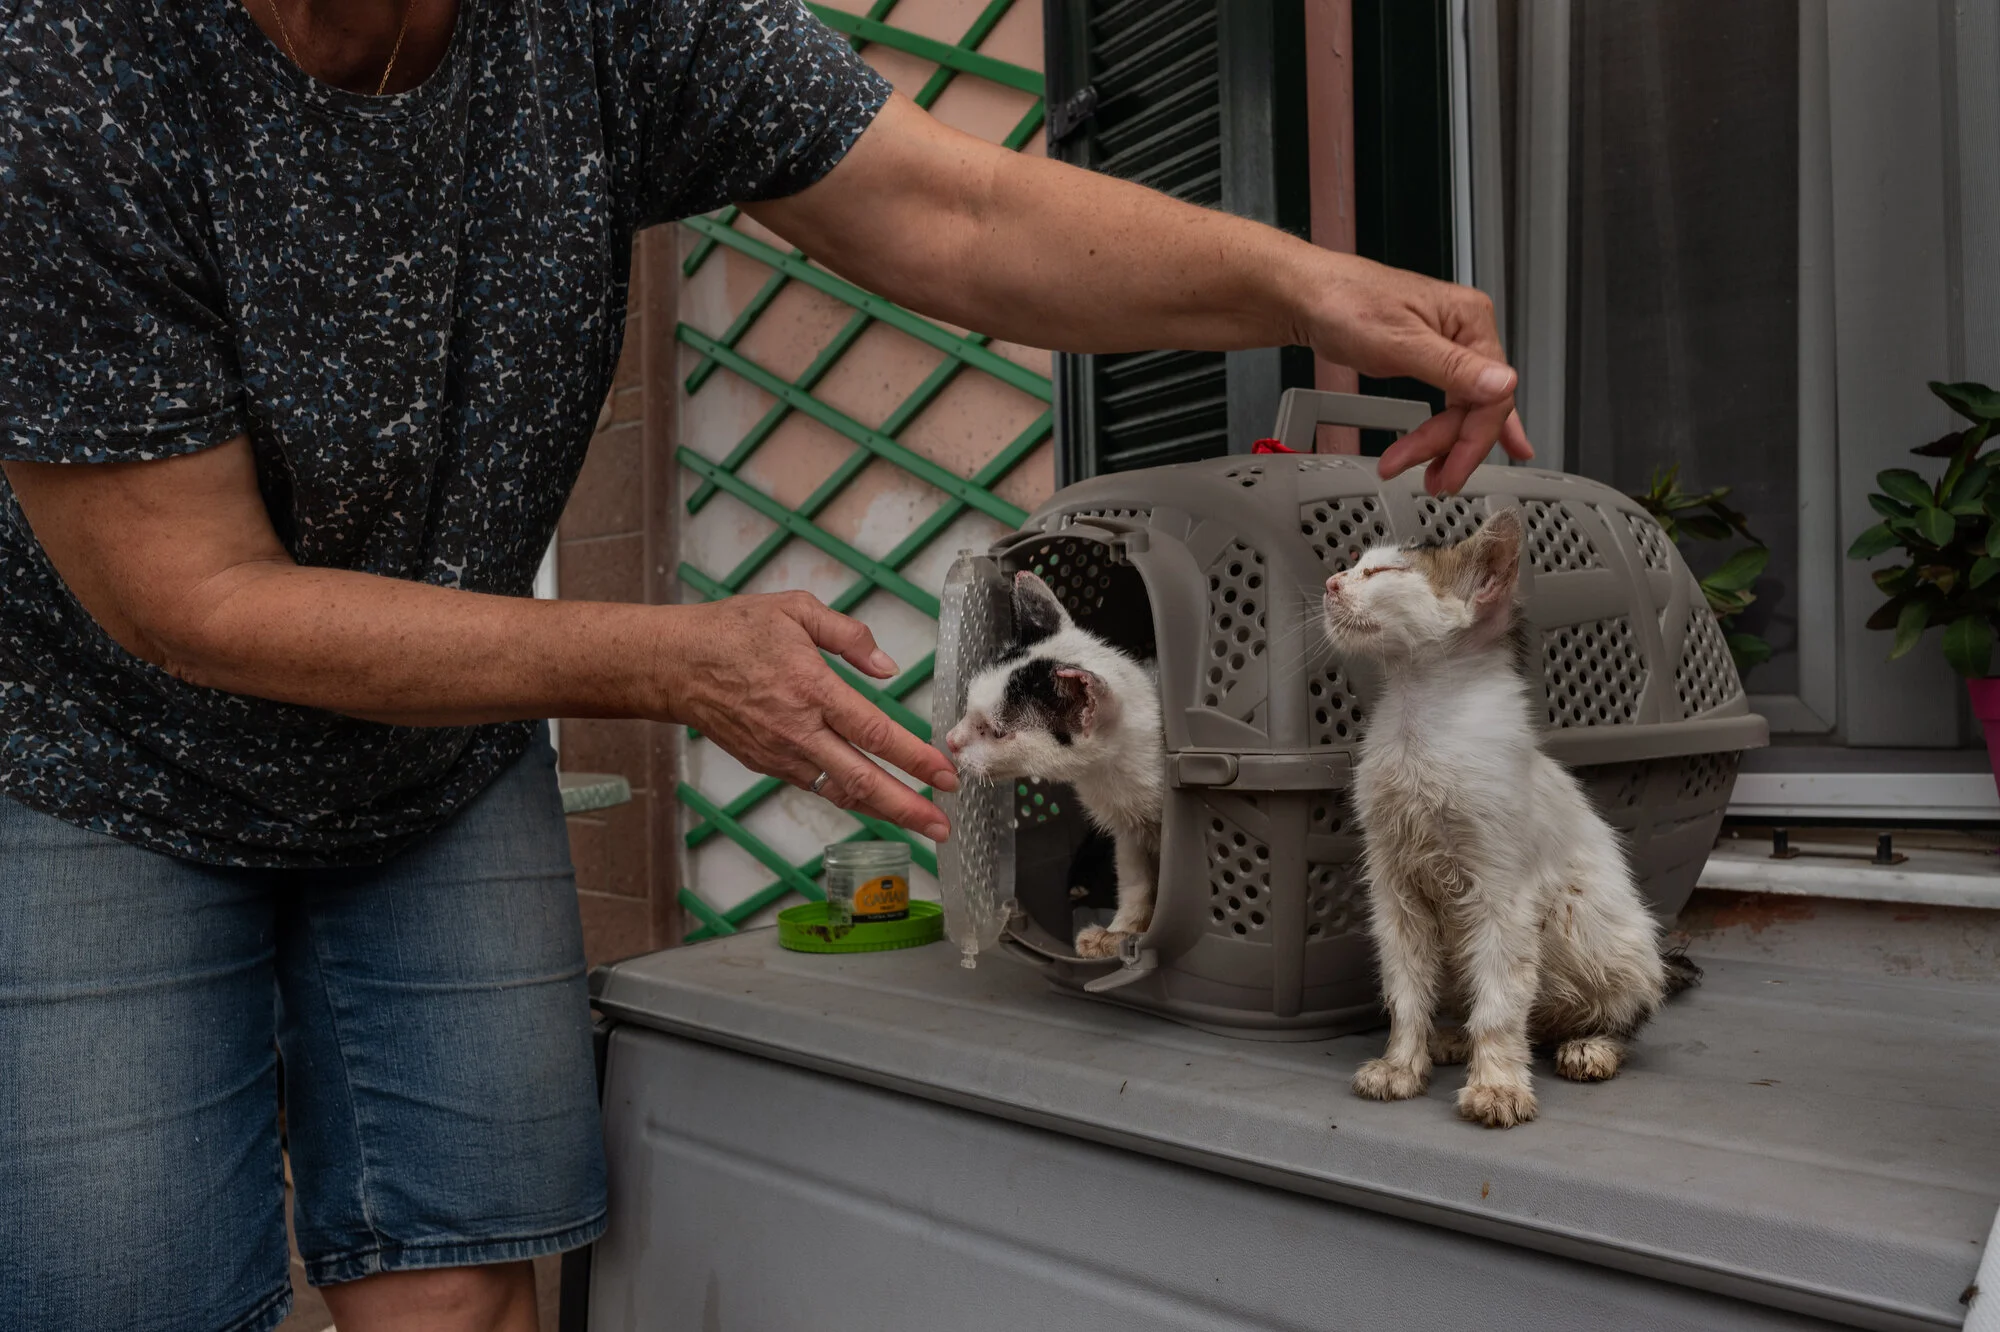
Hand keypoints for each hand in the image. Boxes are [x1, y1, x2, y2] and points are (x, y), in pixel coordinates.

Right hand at [662, 592, 956, 840]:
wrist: (674, 665)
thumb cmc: (733, 631)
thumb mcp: (795, 609)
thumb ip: (849, 635)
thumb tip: (887, 668)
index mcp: (812, 689)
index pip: (874, 733)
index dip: (914, 758)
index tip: (945, 775)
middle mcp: (799, 731)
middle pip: (862, 781)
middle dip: (907, 808)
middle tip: (942, 828)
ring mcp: (781, 754)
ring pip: (840, 792)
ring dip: (883, 811)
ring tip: (919, 824)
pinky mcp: (767, 764)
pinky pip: (817, 785)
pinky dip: (849, 797)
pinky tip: (874, 801)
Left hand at [1301, 256, 1534, 494]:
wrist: (1308, 295)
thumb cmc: (1344, 303)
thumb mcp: (1399, 342)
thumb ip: (1453, 368)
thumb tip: (1502, 385)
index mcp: (1470, 320)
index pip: (1493, 394)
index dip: (1473, 440)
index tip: (1452, 472)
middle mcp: (1466, 330)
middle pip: (1478, 404)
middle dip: (1452, 446)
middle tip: (1434, 480)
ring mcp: (1450, 345)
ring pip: (1464, 407)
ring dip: (1447, 444)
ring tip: (1431, 474)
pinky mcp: (1431, 357)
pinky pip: (1452, 399)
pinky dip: (1451, 427)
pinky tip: (1465, 447)